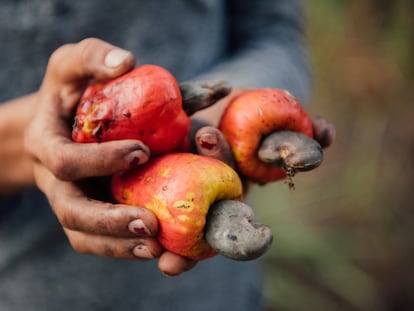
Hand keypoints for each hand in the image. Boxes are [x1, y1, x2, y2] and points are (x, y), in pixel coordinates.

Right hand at [24, 38, 236, 275]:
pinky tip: (155, 249)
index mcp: (46, 144)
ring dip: (120, 245)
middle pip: (72, 212)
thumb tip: (127, 62)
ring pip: (85, 235)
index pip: (64, 161)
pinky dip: (123, 248)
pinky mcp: (87, 213)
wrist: (58, 121)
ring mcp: (70, 200)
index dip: (99, 161)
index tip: (141, 152)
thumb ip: (94, 57)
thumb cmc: (69, 91)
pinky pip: (99, 241)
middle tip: (152, 223)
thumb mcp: (73, 63)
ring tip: (157, 249)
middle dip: (110, 220)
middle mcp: (54, 181)